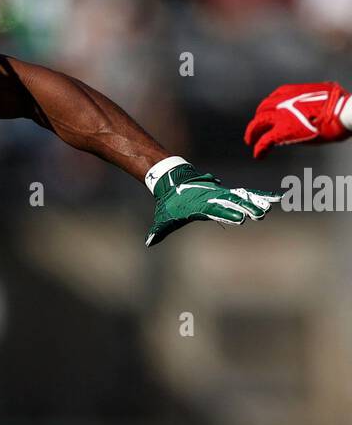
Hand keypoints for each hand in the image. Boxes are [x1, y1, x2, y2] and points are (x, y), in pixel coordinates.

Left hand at [146, 162, 281, 247]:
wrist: (173, 182)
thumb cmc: (169, 203)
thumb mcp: (163, 218)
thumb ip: (158, 231)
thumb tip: (148, 242)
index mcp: (200, 205)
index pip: (216, 210)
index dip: (228, 213)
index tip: (240, 218)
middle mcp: (214, 198)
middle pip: (233, 203)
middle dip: (247, 207)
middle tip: (261, 213)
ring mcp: (222, 194)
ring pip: (242, 197)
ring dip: (257, 201)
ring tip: (273, 205)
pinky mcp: (227, 193)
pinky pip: (246, 195)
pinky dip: (260, 196)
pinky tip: (276, 199)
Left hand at [244, 82, 349, 158]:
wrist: (340, 111)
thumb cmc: (338, 102)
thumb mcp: (322, 93)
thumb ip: (312, 97)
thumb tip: (316, 99)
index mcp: (290, 91)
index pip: (273, 98)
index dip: (269, 108)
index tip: (269, 113)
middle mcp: (281, 102)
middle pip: (262, 111)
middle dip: (258, 120)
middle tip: (256, 128)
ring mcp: (280, 117)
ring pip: (257, 125)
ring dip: (252, 134)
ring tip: (250, 141)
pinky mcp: (282, 132)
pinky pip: (264, 142)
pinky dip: (259, 149)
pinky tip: (258, 156)